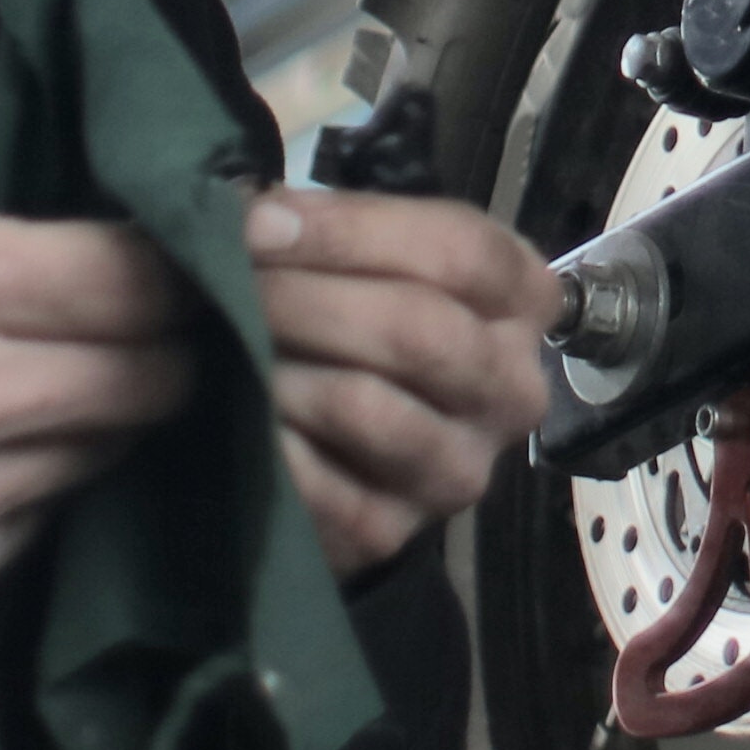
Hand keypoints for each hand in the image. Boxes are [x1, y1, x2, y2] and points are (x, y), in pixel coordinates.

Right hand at [0, 200, 192, 630]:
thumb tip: (122, 269)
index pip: (133, 280)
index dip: (187, 267)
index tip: (209, 260)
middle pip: (147, 376)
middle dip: (166, 347)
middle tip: (166, 330)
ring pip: (101, 454)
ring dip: (101, 419)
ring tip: (73, 387)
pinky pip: (38, 524)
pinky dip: (35, 485)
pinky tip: (1, 456)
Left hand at [249, 187, 554, 578]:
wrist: (347, 444)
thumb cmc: (359, 318)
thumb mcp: (368, 255)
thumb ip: (329, 228)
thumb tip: (251, 218)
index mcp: (523, 301)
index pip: (459, 253)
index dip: (348, 233)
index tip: (258, 225)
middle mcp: (513, 390)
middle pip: (418, 330)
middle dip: (305, 299)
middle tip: (227, 282)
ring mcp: (461, 469)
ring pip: (368, 407)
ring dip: (283, 370)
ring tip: (231, 346)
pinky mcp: (396, 531)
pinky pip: (323, 487)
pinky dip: (269, 444)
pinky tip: (238, 416)